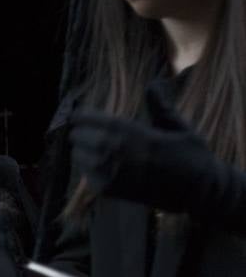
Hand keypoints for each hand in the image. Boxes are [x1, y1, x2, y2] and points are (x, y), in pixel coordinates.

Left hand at [68, 88, 228, 216]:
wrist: (199, 192)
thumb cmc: (192, 156)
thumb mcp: (180, 128)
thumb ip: (160, 107)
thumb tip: (152, 84)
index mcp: (138, 135)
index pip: (100, 121)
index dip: (83, 116)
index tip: (76, 115)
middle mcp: (123, 153)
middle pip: (84, 138)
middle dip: (79, 133)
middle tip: (78, 132)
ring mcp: (115, 174)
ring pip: (81, 158)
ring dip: (80, 152)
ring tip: (84, 148)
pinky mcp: (113, 192)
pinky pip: (88, 178)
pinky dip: (86, 170)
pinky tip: (94, 166)